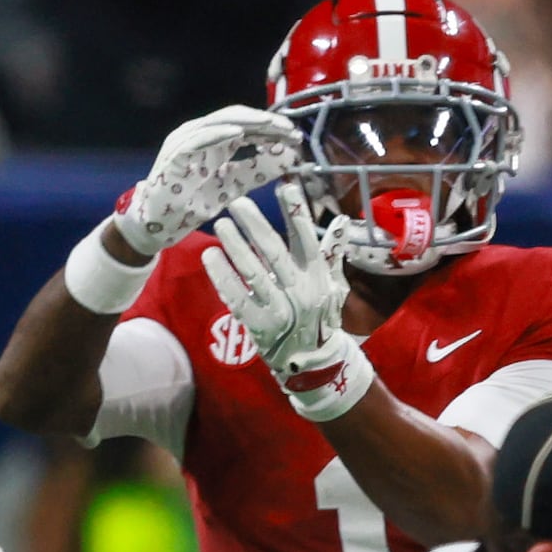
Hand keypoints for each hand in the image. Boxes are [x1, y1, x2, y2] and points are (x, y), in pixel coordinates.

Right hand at [120, 105, 306, 259]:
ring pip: (218, 122)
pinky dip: (217, 133)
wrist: (160, 224)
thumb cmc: (193, 202)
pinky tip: (239, 133)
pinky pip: (196, 138)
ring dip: (247, 122)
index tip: (296, 137)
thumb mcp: (235, 186)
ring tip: (271, 124)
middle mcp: (200, 136)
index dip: (272, 129)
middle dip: (264, 121)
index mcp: (215, 141)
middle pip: (236, 119)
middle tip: (290, 128)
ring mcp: (185, 142)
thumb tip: (290, 157)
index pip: (247, 127)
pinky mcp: (174, 154)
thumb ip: (258, 170)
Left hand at [202, 191, 357, 394]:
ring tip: (221, 225)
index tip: (284, 187)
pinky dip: (222, 276)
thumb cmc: (322, 318)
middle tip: (236, 202)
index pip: (307, 239)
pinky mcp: (260, 326)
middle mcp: (302, 292)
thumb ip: (332, 253)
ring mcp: (281, 310)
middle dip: (255, 224)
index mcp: (319, 278)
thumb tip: (341, 222)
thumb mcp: (333, 286)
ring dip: (235, 246)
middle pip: (275, 251)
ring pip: (253, 272)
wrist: (313, 364)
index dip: (296, 212)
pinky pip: (237, 297)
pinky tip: (210, 256)